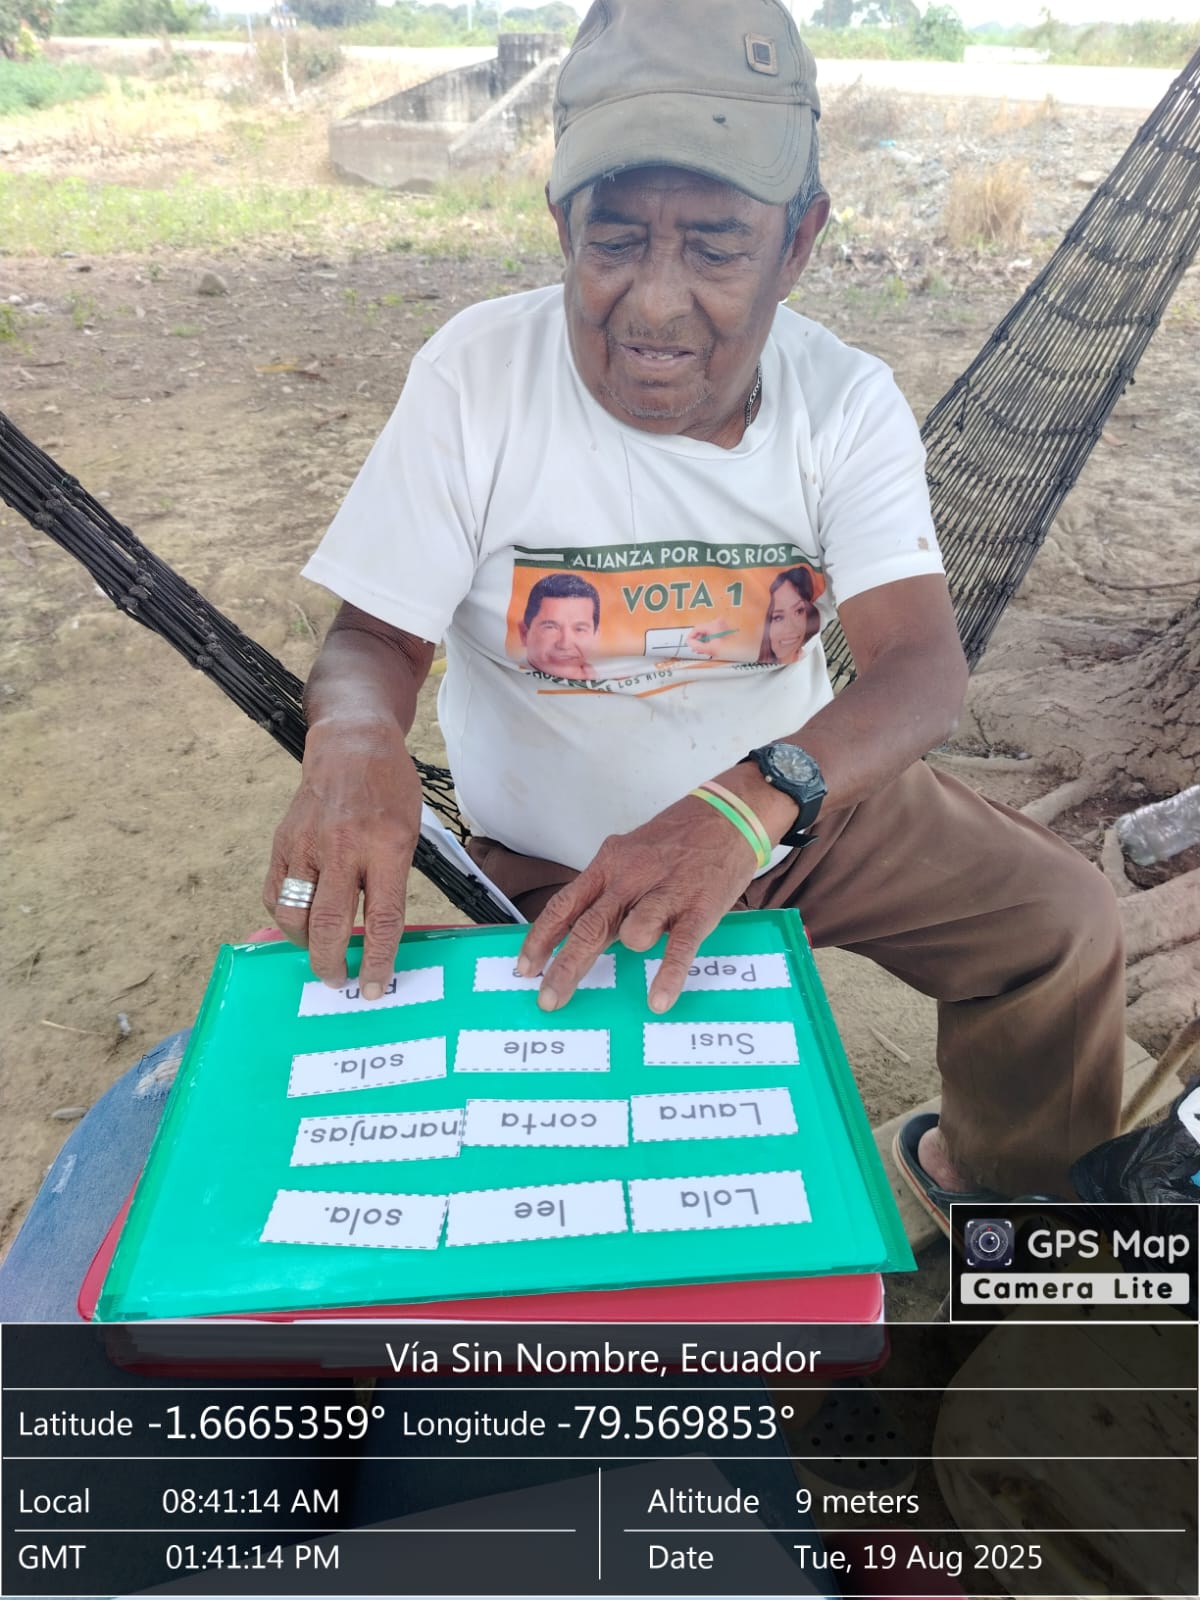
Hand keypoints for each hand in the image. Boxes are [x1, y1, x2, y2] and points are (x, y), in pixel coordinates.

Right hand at [263, 717, 422, 996]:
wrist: (353, 746)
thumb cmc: (390, 792)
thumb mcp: (408, 833)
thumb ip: (392, 879)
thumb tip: (378, 934)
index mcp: (386, 847)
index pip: (382, 919)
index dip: (376, 960)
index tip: (372, 988)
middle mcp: (344, 848)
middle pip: (329, 924)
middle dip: (331, 963)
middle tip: (337, 979)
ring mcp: (308, 844)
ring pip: (293, 913)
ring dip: (304, 944)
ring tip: (317, 953)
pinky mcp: (283, 841)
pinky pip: (274, 892)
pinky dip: (284, 915)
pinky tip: (298, 921)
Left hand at [516, 793, 760, 1014]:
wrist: (727, 816)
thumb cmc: (676, 842)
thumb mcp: (630, 856)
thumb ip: (607, 892)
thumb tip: (579, 931)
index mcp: (608, 866)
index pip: (564, 905)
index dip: (541, 939)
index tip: (526, 967)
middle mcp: (630, 879)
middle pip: (588, 928)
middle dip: (565, 968)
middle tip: (549, 998)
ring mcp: (665, 893)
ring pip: (634, 932)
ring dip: (631, 946)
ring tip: (637, 958)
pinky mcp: (698, 907)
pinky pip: (680, 947)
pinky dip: (668, 976)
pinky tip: (659, 999)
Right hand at [684, 616, 740, 658]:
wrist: (747, 648)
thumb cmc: (732, 648)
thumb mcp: (711, 649)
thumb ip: (697, 646)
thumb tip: (690, 643)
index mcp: (713, 625)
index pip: (696, 628)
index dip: (691, 637)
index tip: (688, 643)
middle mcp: (718, 622)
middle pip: (702, 630)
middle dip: (698, 640)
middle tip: (695, 648)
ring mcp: (723, 625)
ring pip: (708, 632)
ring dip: (704, 641)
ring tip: (702, 650)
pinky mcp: (727, 630)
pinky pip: (714, 633)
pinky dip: (711, 640)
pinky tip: (710, 647)